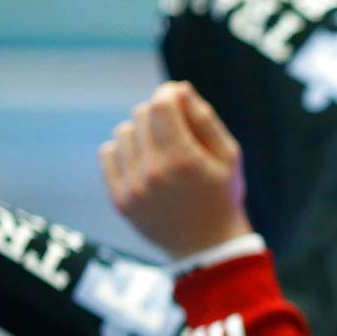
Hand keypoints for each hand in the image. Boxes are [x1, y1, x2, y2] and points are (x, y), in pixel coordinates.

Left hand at [100, 81, 252, 259]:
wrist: (207, 246)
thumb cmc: (222, 194)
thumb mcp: (228, 154)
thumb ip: (204, 118)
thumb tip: (178, 89)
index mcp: (184, 158)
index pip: (161, 104)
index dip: (169, 94)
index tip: (177, 100)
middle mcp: (154, 172)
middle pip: (141, 113)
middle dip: (158, 115)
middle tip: (175, 133)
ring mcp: (134, 187)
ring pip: (123, 131)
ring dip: (140, 134)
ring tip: (159, 151)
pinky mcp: (120, 200)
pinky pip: (107, 153)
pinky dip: (123, 152)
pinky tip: (142, 163)